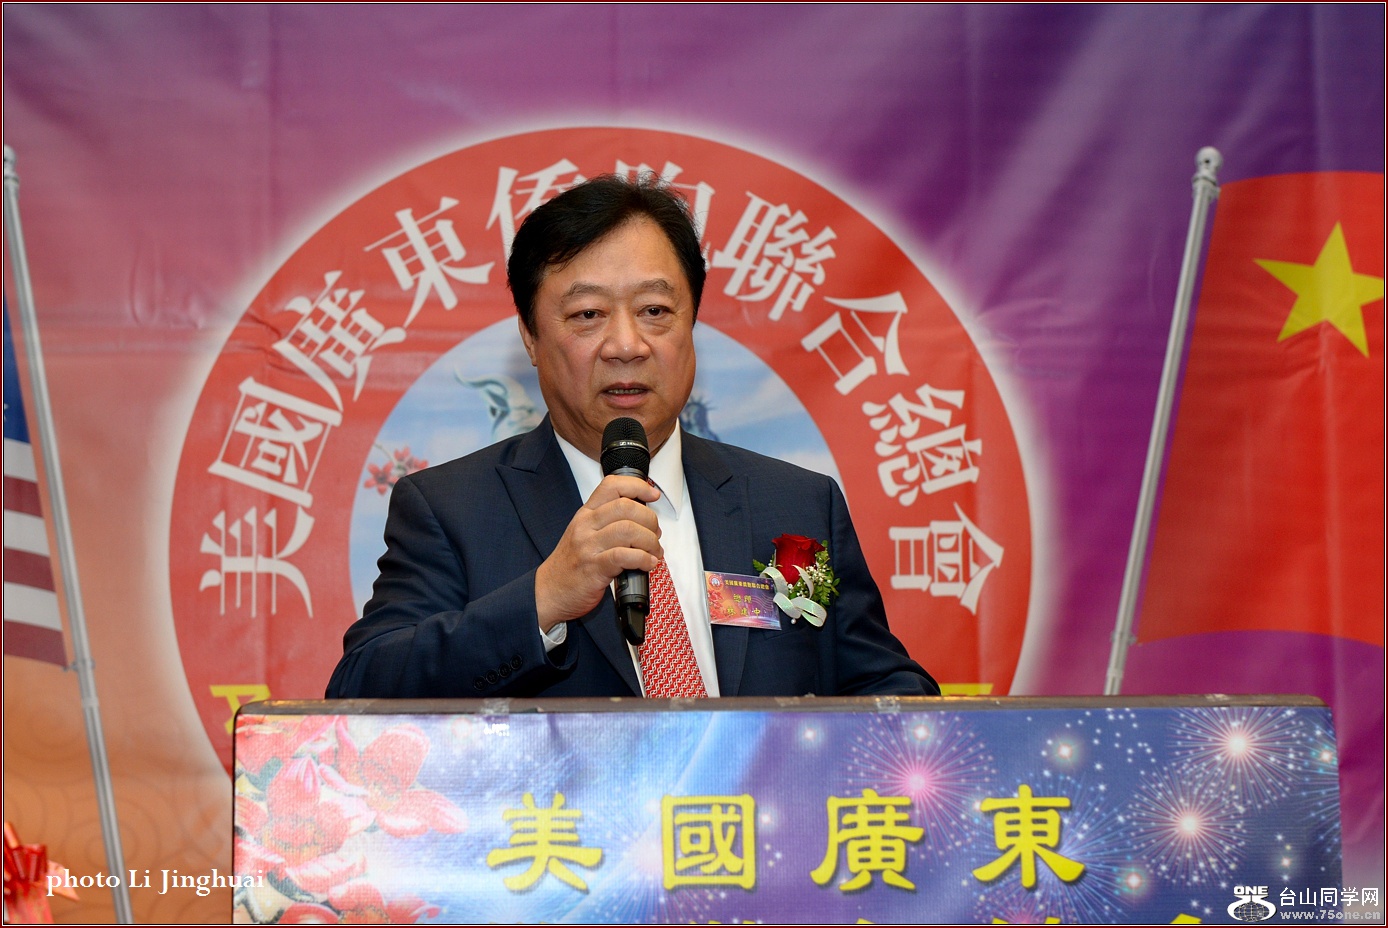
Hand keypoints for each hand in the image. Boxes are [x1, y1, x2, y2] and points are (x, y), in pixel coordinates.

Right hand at [535, 475, 661, 631]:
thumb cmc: (570, 565)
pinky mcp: (594, 568)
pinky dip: (644, 559)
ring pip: (628, 529)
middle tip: (654, 534)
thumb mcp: (584, 534)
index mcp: (586, 514)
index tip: (653, 494)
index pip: (612, 486)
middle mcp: (586, 526)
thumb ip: (608, 522)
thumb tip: (643, 520)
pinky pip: (625, 556)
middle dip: (650, 520)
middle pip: (626, 507)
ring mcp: (588, 546)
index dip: (637, 486)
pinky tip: (647, 564)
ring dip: (650, 541)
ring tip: (654, 552)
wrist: (548, 591)